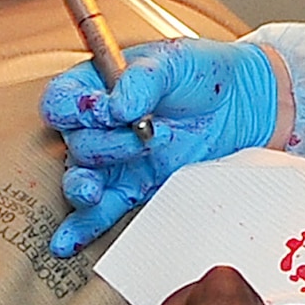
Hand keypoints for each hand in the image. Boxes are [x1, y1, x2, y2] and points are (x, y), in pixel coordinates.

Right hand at [40, 39, 279, 255]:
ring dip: (83, 188)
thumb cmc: (202, 73)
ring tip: (93, 192)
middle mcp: (99, 125)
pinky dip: (82, 227)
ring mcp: (115, 159)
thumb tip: (117, 106)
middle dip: (104, 145)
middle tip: (143, 136)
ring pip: (82, 180)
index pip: (62, 100)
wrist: (242, 102)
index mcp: (98, 86)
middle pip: (75, 144)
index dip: (72, 109)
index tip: (103, 111)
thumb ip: (141, 80)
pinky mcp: (134, 187)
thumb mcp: (173, 62)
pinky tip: (66, 242)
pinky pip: (101, 212)